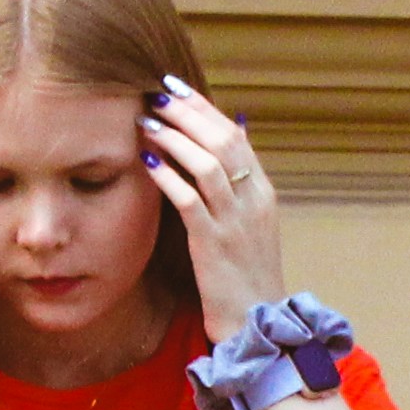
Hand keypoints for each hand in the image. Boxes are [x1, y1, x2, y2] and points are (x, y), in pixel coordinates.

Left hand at [143, 77, 286, 333]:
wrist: (257, 323)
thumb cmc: (246, 274)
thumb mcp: (251, 223)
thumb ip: (240, 180)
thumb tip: (236, 130)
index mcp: (262, 192)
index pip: (234, 135)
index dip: (202, 107)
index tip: (173, 86)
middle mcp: (253, 201)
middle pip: (223, 140)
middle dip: (187, 113)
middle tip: (155, 94)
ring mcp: (236, 222)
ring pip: (208, 164)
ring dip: (175, 138)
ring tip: (146, 121)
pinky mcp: (215, 245)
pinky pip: (190, 200)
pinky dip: (168, 176)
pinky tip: (146, 162)